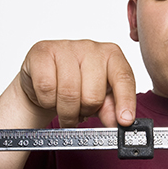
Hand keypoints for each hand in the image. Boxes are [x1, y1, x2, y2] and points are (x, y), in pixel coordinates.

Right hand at [19, 40, 135, 127]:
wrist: (42, 78)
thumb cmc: (75, 86)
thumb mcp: (98, 98)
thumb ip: (110, 108)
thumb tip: (118, 120)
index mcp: (112, 55)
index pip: (123, 78)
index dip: (125, 101)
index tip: (124, 121)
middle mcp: (91, 47)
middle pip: (93, 95)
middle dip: (85, 112)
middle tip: (80, 112)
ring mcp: (65, 47)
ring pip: (69, 93)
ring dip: (65, 112)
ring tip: (65, 109)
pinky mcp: (42, 52)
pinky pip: (47, 88)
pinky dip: (47, 101)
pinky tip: (49, 97)